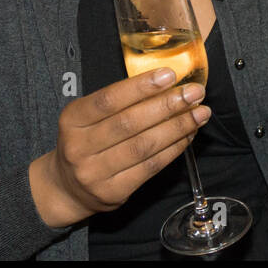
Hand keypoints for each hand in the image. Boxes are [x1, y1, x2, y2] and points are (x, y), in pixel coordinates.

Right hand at [29, 67, 210, 227]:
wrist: (67, 188)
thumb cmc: (86, 142)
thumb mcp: (88, 117)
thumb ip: (120, 101)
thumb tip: (166, 82)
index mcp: (72, 120)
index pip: (108, 100)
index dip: (140, 87)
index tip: (169, 75)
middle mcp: (79, 147)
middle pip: (129, 123)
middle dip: (167, 105)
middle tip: (194, 93)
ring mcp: (95, 173)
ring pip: (144, 146)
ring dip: (178, 127)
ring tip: (200, 113)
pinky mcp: (113, 192)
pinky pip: (151, 167)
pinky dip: (174, 148)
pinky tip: (188, 135)